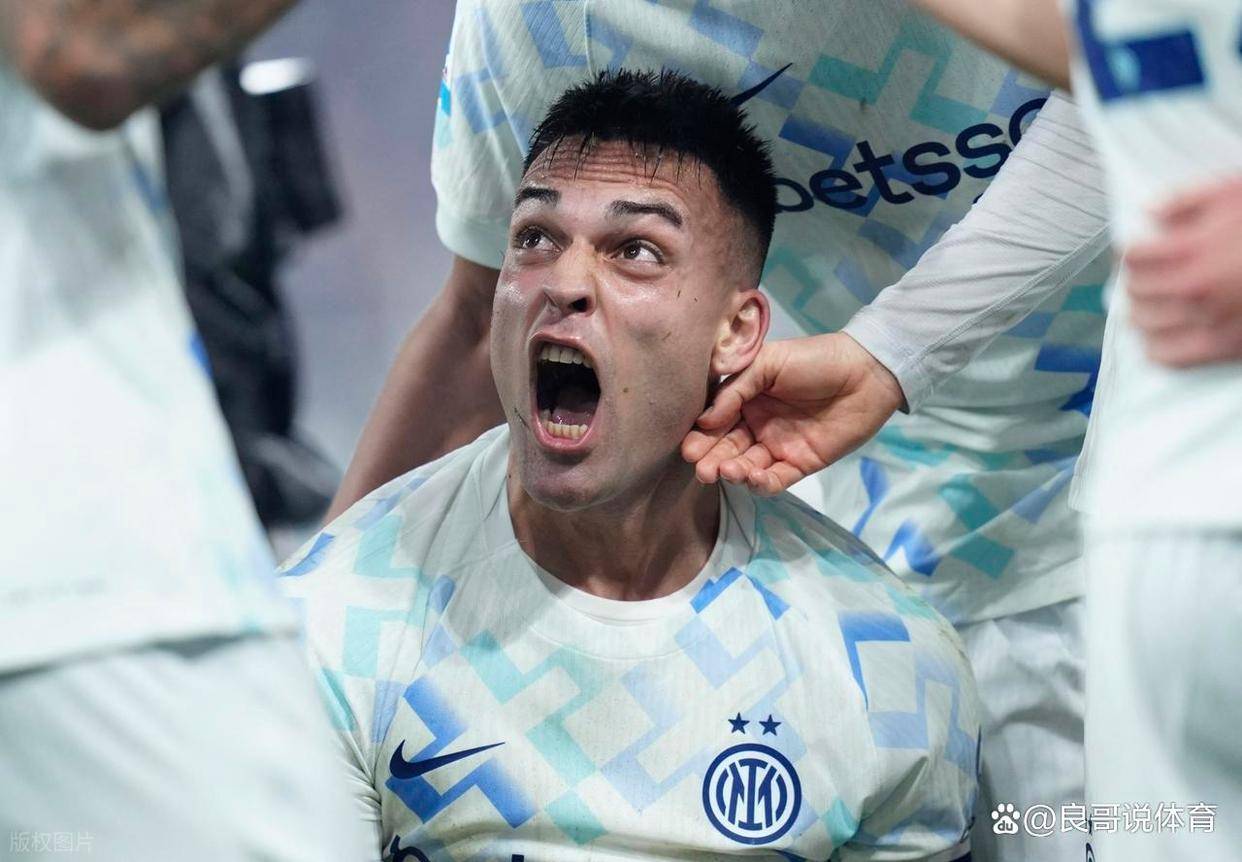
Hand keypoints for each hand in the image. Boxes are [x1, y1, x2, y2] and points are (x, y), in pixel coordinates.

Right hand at [681, 333, 904, 495]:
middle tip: (701, 468)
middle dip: (711, 459)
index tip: (689, 447)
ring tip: (727, 471)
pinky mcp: (800, 464)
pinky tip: (752, 477)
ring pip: (746, 466)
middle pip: (727, 447)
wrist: (865, 373)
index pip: (716, 421)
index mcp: (746, 398)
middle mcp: (758, 424)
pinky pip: (775, 480)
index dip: (701, 435)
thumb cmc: (814, 360)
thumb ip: (735, 389)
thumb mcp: (768, 362)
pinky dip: (760, 483)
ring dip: (733, 471)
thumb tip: (704, 421)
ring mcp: (778, 446)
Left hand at [1125, 176, 1241, 366]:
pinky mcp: (1225, 346)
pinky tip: (1159, 336)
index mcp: (1193, 249)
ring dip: (1142, 312)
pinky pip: (1171, 356)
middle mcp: (1195, 288)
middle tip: (1145, 276)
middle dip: (1136, 280)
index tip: (1136, 251)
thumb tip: (1150, 212)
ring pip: (1146, 324)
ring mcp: (1208, 321)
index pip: (1133, 257)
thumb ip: (1186, 201)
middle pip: (1136, 291)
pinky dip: (1157, 347)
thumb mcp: (1234, 191)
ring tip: (1150, 304)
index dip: (1130, 251)